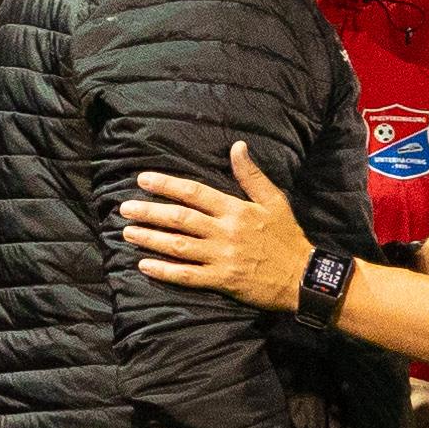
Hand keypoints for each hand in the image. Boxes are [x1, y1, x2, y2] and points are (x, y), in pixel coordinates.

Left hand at [122, 142, 312, 310]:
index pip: (194, 193)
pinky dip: (164, 271)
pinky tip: (145, 266)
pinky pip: (187, 276)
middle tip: (125, 209)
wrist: (303, 277)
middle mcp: (225, 232)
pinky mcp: (222, 281)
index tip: (143, 180)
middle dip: (149, 212)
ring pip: (177, 246)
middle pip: (179, 219)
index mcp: (236, 210)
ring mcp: (222, 258)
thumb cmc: (288, 237)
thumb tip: (237, 146)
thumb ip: (251, 175)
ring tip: (127, 233)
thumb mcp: (274, 200)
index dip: (166, 185)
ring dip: (150, 239)